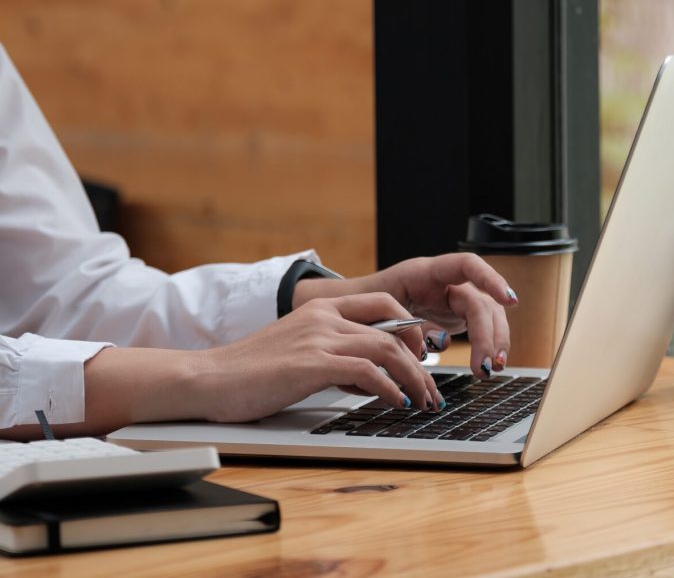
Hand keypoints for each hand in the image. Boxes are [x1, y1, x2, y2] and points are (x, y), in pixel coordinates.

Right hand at [196, 293, 442, 422]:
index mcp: (321, 308)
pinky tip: (397, 403)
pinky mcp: (311, 364)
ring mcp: (318, 338)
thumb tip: (372, 378)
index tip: (422, 355)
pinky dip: (389, 388)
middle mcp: (324, 317)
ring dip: (413, 377)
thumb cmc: (250, 372)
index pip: (383, 303)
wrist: (207, 379)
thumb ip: (335, 356)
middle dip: (421, 361)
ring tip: (423, 400)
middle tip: (432, 387)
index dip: (411, 327)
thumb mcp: (299, 352)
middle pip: (393, 329)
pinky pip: (367, 371)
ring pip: (387, 348)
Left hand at [358, 253, 518, 377]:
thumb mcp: (378, 311)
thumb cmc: (366, 306)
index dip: (490, 279)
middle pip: (481, 302)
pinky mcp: (457, 316)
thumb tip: (427, 348)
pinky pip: (480, 329)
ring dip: (493, 343)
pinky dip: (485, 348)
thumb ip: (402, 326)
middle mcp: (446, 282)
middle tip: (488, 365)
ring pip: (487, 317)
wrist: (360, 310)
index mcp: (424, 272)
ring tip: (491, 369)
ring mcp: (454, 299)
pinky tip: (485, 367)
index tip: (509, 300)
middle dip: (489, 334)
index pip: (466, 265)